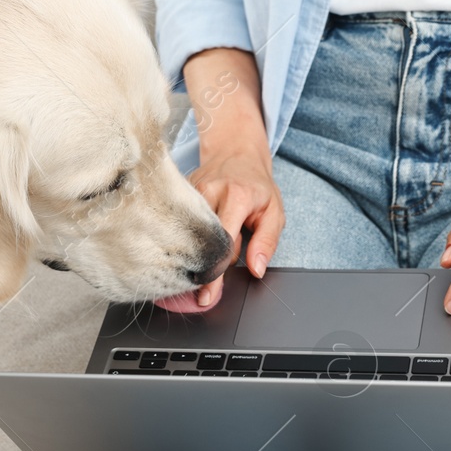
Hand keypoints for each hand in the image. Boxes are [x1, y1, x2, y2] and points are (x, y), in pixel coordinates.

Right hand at [157, 47, 281, 311]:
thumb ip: (267, 242)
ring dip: (193, 250)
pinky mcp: (176, 193)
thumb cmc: (256, 187)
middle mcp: (208, 191)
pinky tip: (187, 241)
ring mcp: (188, 191)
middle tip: (203, 283)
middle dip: (202, 265)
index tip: (207, 296)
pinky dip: (182, 238)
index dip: (216, 271)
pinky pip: (176, 223)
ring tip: (200, 253)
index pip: (223, 240)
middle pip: (200, 239)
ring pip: (186, 232)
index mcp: (236, 196)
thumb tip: (256, 270)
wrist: (235, 153)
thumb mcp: (274, 212)